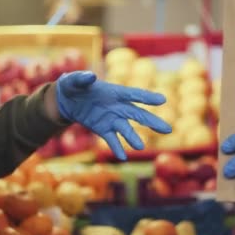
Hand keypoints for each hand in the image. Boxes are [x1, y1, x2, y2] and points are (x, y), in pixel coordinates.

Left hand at [56, 72, 171, 159]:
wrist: (66, 101)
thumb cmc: (73, 85)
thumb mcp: (72, 80)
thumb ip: (81, 79)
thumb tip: (90, 76)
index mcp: (114, 92)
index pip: (133, 94)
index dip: (147, 97)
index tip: (162, 100)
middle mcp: (117, 106)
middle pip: (137, 114)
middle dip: (152, 121)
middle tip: (168, 129)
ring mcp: (111, 119)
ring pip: (126, 129)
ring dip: (133, 137)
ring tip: (140, 147)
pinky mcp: (103, 129)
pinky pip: (112, 139)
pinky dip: (117, 148)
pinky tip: (123, 158)